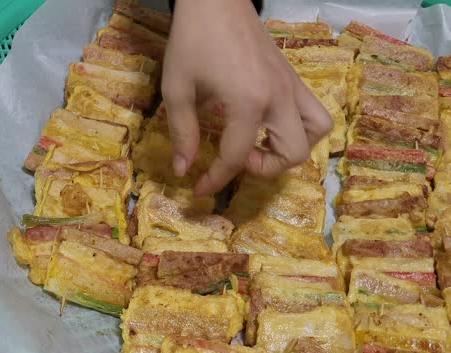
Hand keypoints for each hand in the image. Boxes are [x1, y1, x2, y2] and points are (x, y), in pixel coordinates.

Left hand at [162, 0, 331, 195]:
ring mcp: (291, 86)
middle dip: (265, 167)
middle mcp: (279, 97)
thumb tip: (183, 169)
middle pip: (294, 153)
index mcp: (249, 102)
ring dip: (291, 147)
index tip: (200, 189)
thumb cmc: (193, 41)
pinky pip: (312, 111)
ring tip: (259, 143)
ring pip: (317, 131)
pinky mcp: (293, 77)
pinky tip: (264, 124)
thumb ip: (182, 132)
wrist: (216, 0)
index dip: (216, 179)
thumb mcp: (178, 89)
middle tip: (237, 158)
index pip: (238, 157)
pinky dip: (296, 127)